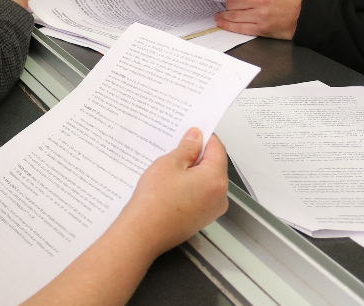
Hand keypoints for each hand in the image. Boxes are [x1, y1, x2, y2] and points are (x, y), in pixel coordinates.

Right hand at [121, 128, 228, 259]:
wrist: (143, 232)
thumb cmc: (155, 200)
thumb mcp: (169, 163)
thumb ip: (187, 148)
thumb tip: (196, 137)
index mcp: (216, 179)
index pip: (218, 149)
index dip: (205, 137)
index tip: (193, 131)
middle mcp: (220, 197)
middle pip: (214, 166)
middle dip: (198, 155)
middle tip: (177, 148)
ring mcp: (211, 211)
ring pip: (206, 182)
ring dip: (193, 172)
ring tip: (170, 168)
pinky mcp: (201, 219)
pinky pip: (200, 196)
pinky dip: (190, 187)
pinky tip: (171, 185)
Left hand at [214, 0, 301, 39]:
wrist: (305, 17)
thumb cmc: (292, 1)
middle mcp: (260, 1)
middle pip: (232, 3)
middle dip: (224, 5)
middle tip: (221, 6)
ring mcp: (260, 16)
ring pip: (234, 16)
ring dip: (223, 17)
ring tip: (218, 16)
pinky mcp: (261, 29)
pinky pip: (240, 28)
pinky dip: (229, 26)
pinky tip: (223, 24)